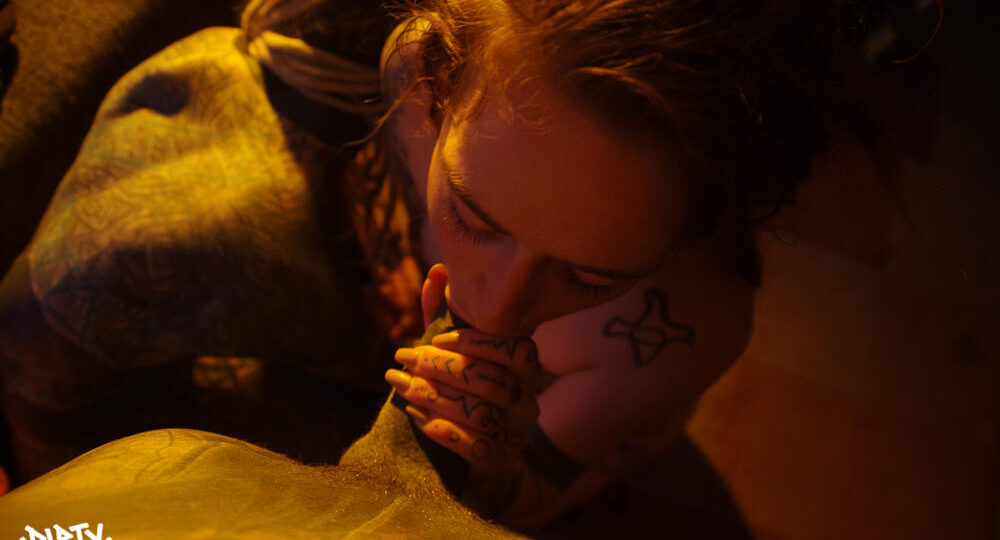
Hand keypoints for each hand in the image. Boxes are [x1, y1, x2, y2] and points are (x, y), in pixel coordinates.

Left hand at [385, 265, 542, 479]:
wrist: (476, 447)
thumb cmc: (463, 385)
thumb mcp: (453, 348)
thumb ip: (445, 312)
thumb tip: (440, 270)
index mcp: (526, 367)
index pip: (515, 350)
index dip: (476, 342)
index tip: (435, 338)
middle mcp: (529, 398)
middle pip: (491, 381)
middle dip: (442, 367)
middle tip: (403, 356)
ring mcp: (517, 432)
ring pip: (480, 412)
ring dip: (434, 396)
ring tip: (400, 384)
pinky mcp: (500, 461)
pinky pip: (473, 445)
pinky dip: (441, 428)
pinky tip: (414, 414)